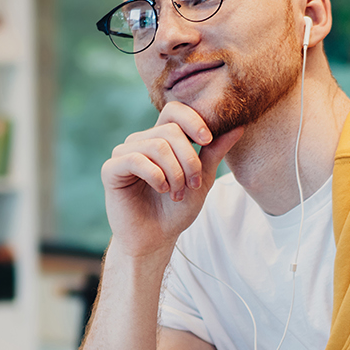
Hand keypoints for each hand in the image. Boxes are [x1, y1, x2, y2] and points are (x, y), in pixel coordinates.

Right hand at [101, 102, 243, 260]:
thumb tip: (238, 127)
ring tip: (177, 193)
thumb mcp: (202, 179)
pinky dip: (156, 176)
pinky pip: (136, 159)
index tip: (207, 141)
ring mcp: (124, 153)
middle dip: (189, 160)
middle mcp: (141, 141)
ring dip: (175, 173)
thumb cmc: (176, 210)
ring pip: (157, 146)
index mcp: (161, 138)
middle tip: (193, 184)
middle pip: (171, 131)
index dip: (193, 120)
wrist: (156, 239)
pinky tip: (161, 190)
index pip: (175, 110)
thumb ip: (214, 152)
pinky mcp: (111, 169)